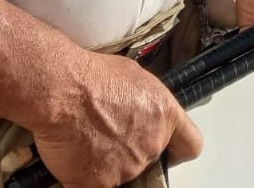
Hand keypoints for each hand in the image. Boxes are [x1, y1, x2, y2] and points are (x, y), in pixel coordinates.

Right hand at [35, 51, 202, 186]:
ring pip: (122, 174)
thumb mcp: (134, 76)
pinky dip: (85, 176)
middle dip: (132, 150)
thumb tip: (140, 110)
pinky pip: (96, 185)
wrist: (62, 90)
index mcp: (165, 117)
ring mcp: (126, 169)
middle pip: (149, 159)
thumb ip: (146, 103)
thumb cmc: (93, 75)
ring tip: (87, 138)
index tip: (168, 149)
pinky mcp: (99, 184)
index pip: (190, 145)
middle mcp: (151, 146)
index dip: (177, 149)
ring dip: (108, 163)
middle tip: (109, 133)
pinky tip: (75, 157)